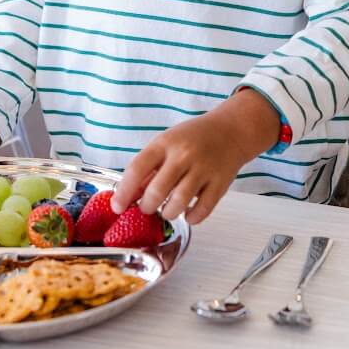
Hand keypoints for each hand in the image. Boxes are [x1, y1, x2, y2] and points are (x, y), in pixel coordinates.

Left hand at [110, 89, 281, 224]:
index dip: (124, 191)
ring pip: (179, 203)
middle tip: (146, 208)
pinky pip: (202, 210)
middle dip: (146, 206)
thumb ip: (147, 168)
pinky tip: (187, 214)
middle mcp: (183, 155)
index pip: (137, 168)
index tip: (118, 206)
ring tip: (166, 211)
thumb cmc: (193, 138)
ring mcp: (203, 169)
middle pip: (157, 190)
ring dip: (167, 213)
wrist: (231, 131)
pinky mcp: (220, 183)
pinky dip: (191, 218)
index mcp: (165, 143)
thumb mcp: (166, 144)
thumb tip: (127, 195)